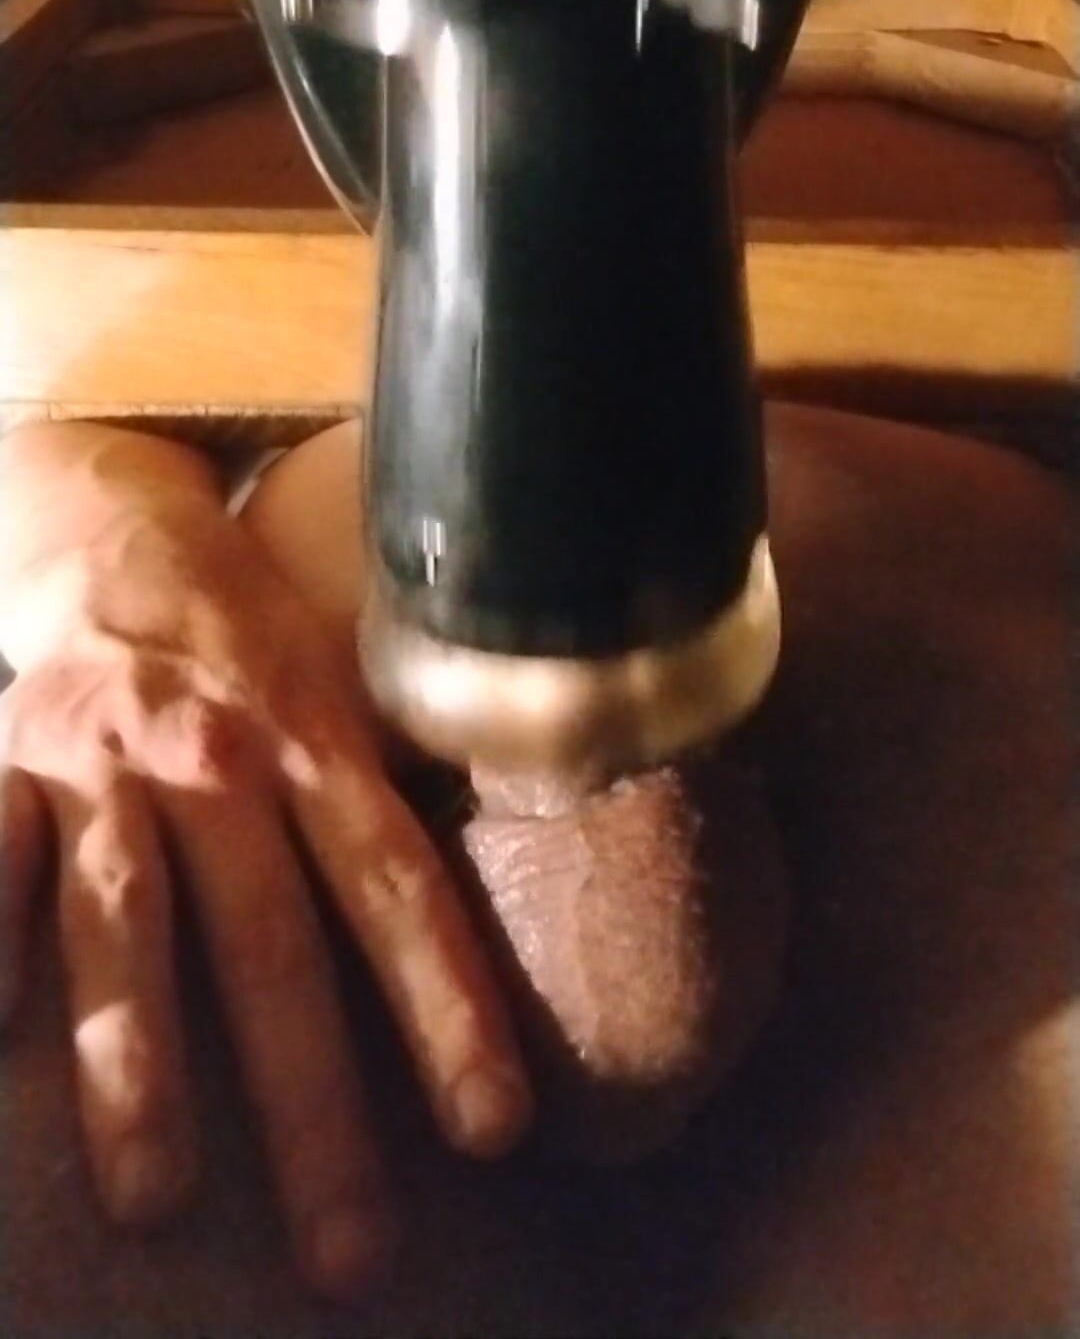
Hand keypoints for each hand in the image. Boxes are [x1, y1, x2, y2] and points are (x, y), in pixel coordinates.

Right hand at [0, 439, 530, 1305]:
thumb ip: (397, 793)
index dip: (450, 1006)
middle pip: (271, 943)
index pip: (398, 888)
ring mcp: (106, 767)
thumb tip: (517, 903)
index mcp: (320, 742)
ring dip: (139, 1066)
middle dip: (310, 1103)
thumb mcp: (352, 689)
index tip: (492, 1133)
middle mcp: (219, 760)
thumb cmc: (257, 647)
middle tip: (347, 1251)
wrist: (120, 540)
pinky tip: (3, 1035)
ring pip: (126, 924)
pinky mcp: (9, 768)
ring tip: (159, 1201)